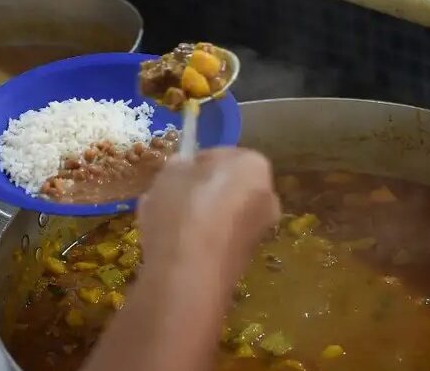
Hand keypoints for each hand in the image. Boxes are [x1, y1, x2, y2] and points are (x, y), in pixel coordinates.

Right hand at [80, 148, 280, 370]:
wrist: (189, 275)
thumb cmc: (182, 209)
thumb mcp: (169, 172)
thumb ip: (180, 165)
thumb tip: (184, 169)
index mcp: (255, 165)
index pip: (221, 154)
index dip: (194, 163)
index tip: (174, 174)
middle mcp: (267, 196)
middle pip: (225, 187)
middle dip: (198, 191)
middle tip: (167, 197)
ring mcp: (258, 231)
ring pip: (220, 214)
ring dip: (196, 216)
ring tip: (162, 224)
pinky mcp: (243, 260)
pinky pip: (216, 239)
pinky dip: (198, 239)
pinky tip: (171, 247)